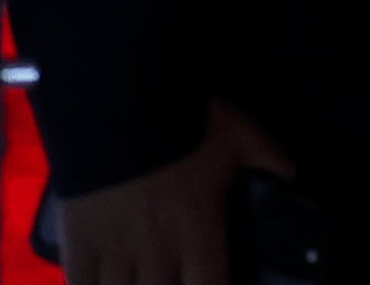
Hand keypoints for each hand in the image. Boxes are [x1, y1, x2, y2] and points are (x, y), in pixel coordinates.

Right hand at [58, 97, 288, 284]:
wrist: (118, 102)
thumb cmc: (184, 122)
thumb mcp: (241, 137)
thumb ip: (268, 162)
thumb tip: (291, 180)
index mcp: (198, 232)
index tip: (210, 282)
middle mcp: (157, 252)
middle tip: (171, 276)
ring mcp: (114, 251)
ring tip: (139, 278)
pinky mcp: (78, 243)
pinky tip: (99, 280)